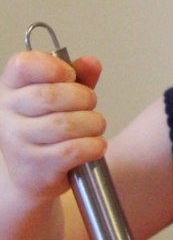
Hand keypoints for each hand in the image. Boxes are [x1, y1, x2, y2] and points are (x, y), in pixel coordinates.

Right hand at [0, 49, 104, 198]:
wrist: (33, 176)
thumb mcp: (61, 98)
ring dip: (92, 123)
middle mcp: (7, 114)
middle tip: (91, 104)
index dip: (53, 67)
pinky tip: (96, 145)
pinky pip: (73, 150)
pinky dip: (94, 146)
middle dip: (83, 97)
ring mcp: (18, 142)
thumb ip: (77, 78)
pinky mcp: (36, 166)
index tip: (70, 75)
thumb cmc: (48, 130)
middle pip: (50, 96)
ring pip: (65, 125)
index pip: (23, 65)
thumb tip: (92, 63)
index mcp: (10, 89)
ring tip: (96, 125)